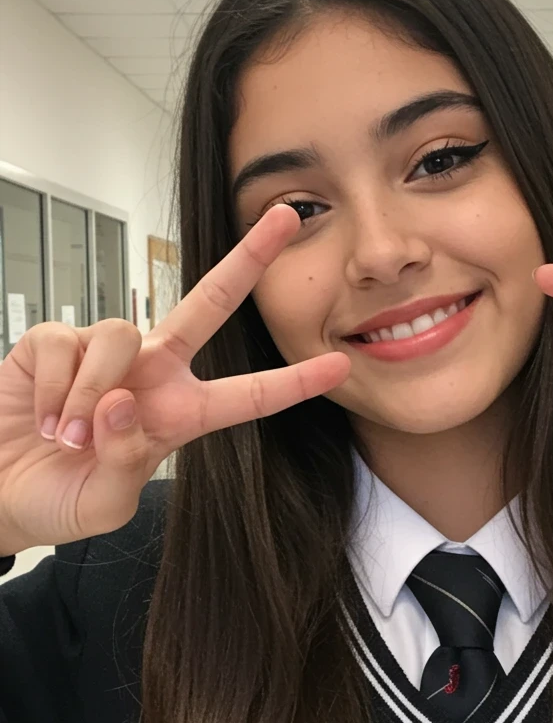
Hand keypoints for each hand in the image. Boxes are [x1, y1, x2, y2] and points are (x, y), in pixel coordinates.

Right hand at [0, 204, 350, 552]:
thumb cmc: (57, 501)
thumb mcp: (103, 504)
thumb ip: (127, 461)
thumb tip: (126, 402)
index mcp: (179, 415)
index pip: (245, 397)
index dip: (291, 383)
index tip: (339, 366)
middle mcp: (150, 372)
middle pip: (210, 305)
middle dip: (248, 260)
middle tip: (288, 218)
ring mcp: (104, 352)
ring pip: (122, 334)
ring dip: (93, 393)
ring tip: (69, 437)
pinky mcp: (54, 340)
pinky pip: (68, 344)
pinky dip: (57, 388)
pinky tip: (43, 418)